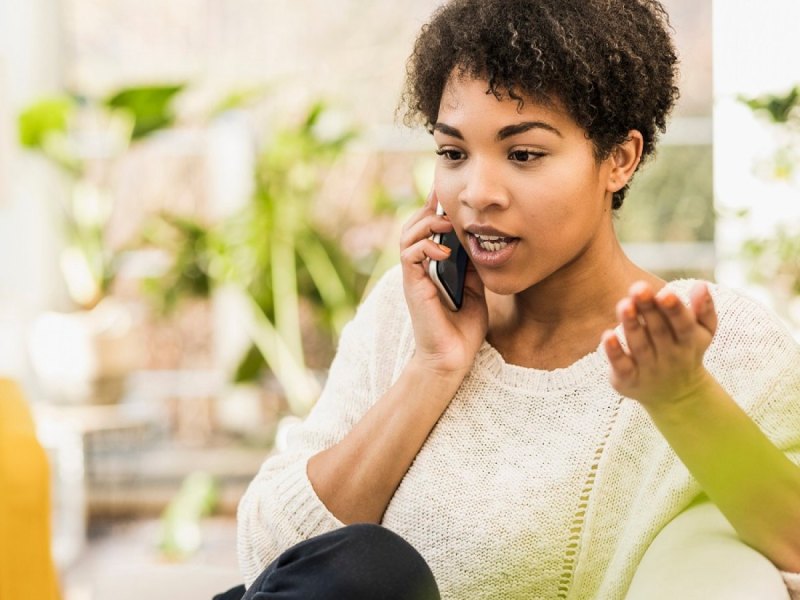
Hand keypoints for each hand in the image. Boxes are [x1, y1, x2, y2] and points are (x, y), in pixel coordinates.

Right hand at [400, 191, 487, 375]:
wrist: (452, 358)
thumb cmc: (463, 328)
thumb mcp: (476, 288)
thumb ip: (472, 264)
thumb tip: (480, 238)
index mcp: (435, 264)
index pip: (430, 228)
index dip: (438, 208)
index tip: (455, 194)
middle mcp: (421, 266)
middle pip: (415, 223)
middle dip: (431, 207)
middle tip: (448, 199)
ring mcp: (414, 275)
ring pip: (408, 234)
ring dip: (427, 223)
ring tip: (447, 223)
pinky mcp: (412, 284)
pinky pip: (409, 254)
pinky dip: (425, 246)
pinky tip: (444, 251)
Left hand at [601, 281, 717, 407]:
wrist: (676, 395)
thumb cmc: (686, 350)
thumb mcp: (702, 332)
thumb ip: (704, 309)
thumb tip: (701, 285)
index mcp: (689, 341)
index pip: (683, 325)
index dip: (674, 309)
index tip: (665, 292)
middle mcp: (669, 356)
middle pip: (658, 331)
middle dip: (648, 309)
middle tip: (638, 288)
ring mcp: (648, 369)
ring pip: (639, 346)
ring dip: (631, 325)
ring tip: (624, 304)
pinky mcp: (628, 379)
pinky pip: (621, 366)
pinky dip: (614, 352)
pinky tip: (606, 335)